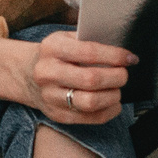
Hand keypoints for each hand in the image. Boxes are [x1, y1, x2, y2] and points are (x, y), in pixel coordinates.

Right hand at [15, 30, 131, 124]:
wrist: (27, 74)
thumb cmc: (57, 54)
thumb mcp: (66, 39)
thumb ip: (90, 41)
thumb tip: (123, 53)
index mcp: (52, 48)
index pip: (89, 52)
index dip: (115, 56)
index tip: (130, 58)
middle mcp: (47, 73)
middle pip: (91, 80)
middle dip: (116, 77)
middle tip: (124, 74)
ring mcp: (50, 97)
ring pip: (91, 102)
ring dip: (113, 96)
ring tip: (117, 89)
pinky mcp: (57, 115)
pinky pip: (90, 118)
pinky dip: (109, 111)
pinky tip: (113, 103)